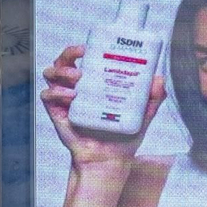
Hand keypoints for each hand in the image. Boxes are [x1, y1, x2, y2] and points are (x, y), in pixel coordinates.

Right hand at [39, 45, 165, 167]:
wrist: (109, 161)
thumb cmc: (122, 138)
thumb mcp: (142, 114)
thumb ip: (152, 98)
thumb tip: (158, 80)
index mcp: (94, 83)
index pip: (82, 59)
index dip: (81, 48)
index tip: (91, 45)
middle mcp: (77, 88)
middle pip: (63, 61)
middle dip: (69, 53)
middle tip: (82, 54)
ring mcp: (65, 100)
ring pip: (51, 74)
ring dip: (61, 70)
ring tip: (77, 78)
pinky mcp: (57, 113)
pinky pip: (47, 96)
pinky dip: (56, 92)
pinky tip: (71, 97)